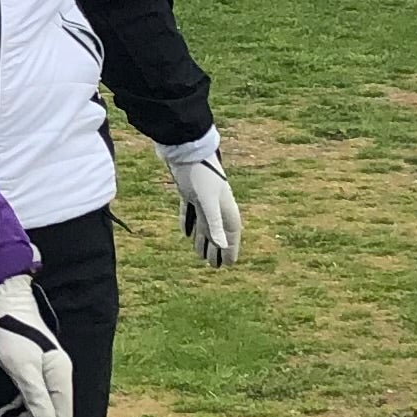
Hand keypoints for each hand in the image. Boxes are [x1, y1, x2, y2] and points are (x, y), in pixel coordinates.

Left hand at [0, 277, 74, 416]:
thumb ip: (35, 396)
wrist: (3, 304)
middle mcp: (58, 378)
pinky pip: (30, 402)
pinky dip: (16, 412)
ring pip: (39, 412)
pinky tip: (1, 414)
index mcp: (60, 377)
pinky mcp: (34, 374)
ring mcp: (47, 377)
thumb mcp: (21, 366)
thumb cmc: (10, 330)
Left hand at [162, 143, 241, 267]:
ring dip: (203, 240)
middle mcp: (216, 205)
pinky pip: (190, 213)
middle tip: (215, 266)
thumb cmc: (200, 175)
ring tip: (201, 254)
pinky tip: (187, 232)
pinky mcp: (188, 193)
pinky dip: (190, 224)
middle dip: (216, 249)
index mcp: (225, 208)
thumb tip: (221, 246)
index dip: (230, 250)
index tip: (229, 265)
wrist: (186, 150)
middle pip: (217, 232)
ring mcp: (202, 199)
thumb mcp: (207, 202)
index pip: (230, 234)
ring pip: (204, 225)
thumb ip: (213, 224)